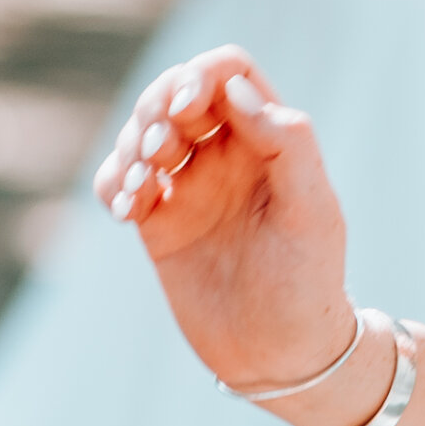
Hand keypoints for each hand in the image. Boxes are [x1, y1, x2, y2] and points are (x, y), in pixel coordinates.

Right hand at [93, 45, 353, 410]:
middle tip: (160, 152)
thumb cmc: (309, 280)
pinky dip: (112, 183)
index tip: (186, 109)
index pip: (227, 72)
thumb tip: (235, 90)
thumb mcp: (312, 210)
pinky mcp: (158, 222)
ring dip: (130, 147)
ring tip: (141, 190)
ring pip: (140, 133)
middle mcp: (226, 154)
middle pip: (173, 92)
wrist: (279, 353)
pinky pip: (119, 181)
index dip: (200, 74)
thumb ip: (287, 142)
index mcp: (268, 137)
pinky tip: (127, 211)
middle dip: (154, 109)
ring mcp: (189, 186)